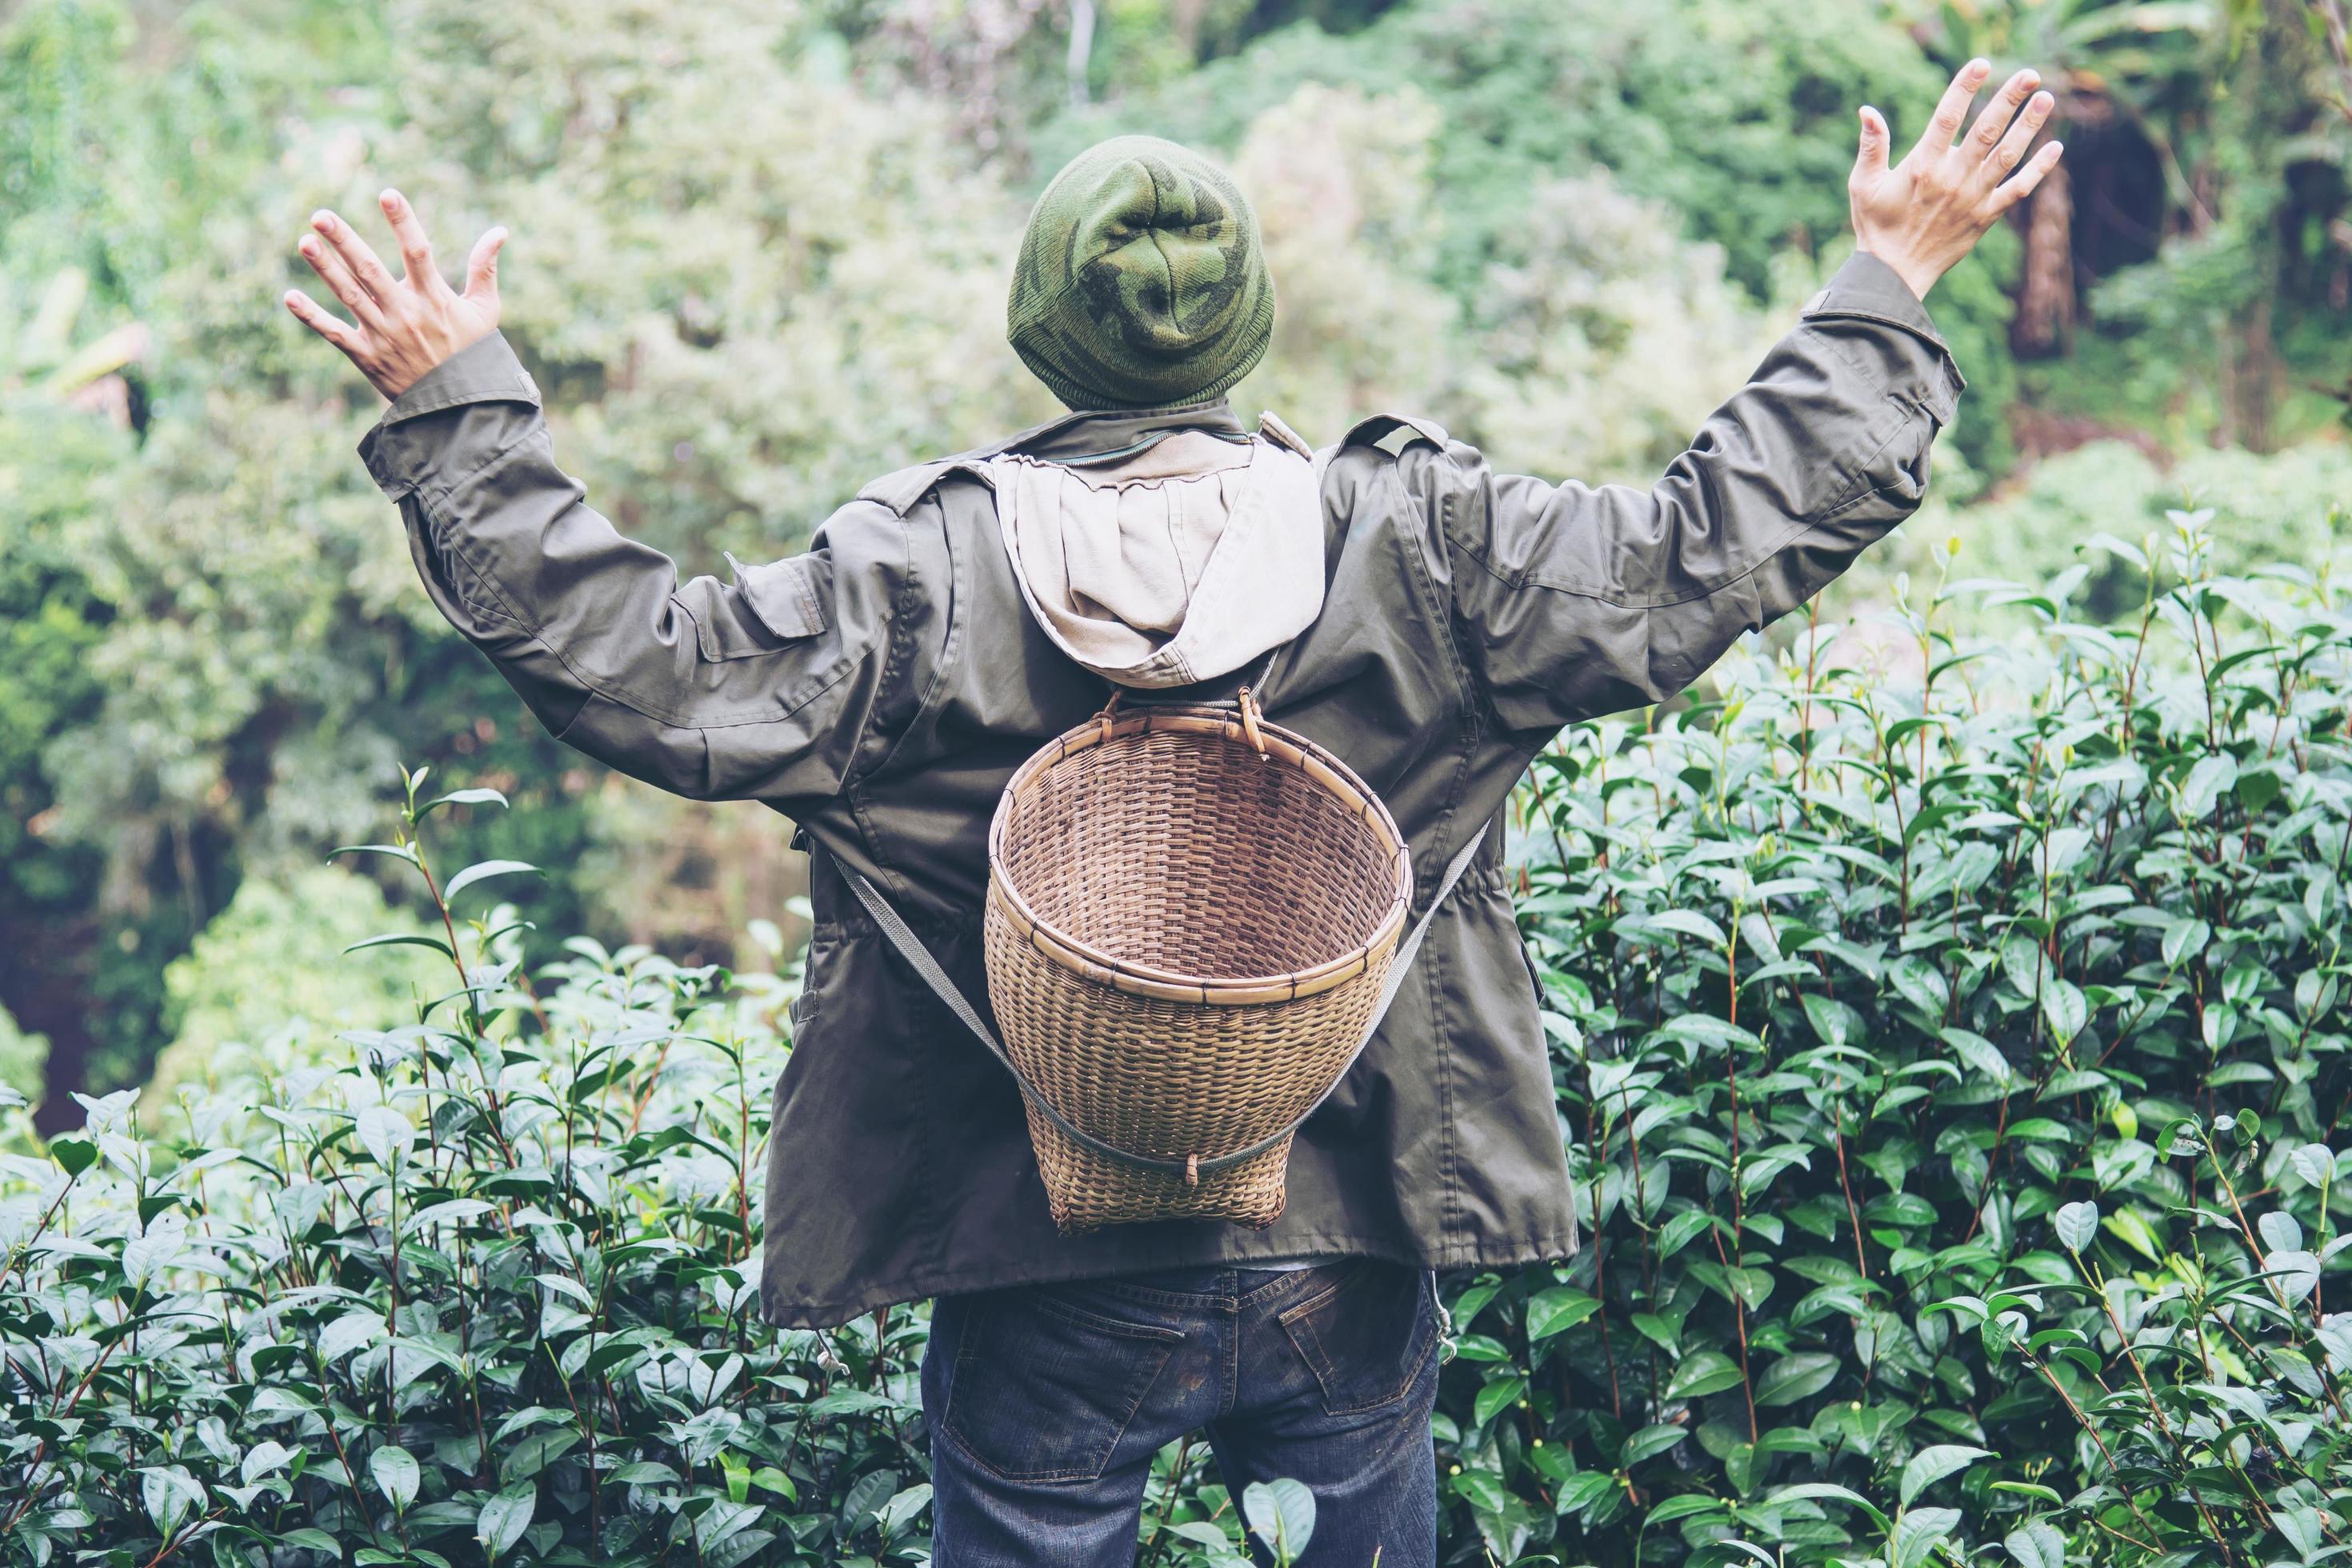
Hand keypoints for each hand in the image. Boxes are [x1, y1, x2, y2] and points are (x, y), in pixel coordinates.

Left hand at [284, 190, 506, 401]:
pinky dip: (312, 317)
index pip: (418, 252)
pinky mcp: (367, 356)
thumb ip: (485, 269)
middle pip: (370, 270)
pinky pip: (335, 334)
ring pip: (350, 295)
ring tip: (304, 242)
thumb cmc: (472, 351)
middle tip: (321, 216)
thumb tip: (500, 231)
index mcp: (434, 299)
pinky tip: (290, 297)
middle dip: (345, 241)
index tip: (388, 195)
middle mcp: (406, 313)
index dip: (403, 222)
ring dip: (325, 269)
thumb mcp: (485, 311)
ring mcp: (384, 335)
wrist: (459, 406)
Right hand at [1848, 59, 2062, 301]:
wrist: (1893, 274)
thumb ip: (1871, 146)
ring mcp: (1972, 198)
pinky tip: (2056, 148)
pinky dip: (2039, 170)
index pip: (1946, 118)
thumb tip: (1867, 110)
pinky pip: (2018, 189)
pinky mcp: (1985, 216)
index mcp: (1921, 167)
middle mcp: (1951, 179)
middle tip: (2030, 74)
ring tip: (2046, 99)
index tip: (1982, 64)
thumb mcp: (1863, 185)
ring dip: (2029, 126)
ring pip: (2007, 156)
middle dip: (2009, 100)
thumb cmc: (1876, 226)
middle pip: (1986, 131)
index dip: (1965, 88)